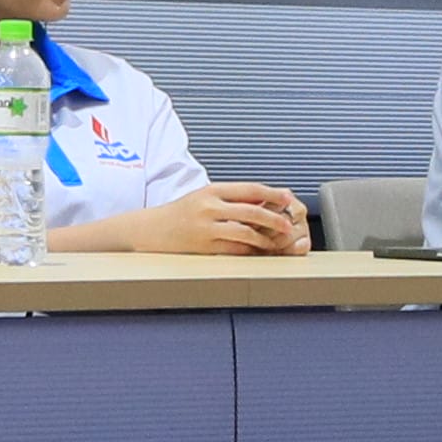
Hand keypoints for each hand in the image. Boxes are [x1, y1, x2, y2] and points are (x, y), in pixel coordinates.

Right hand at [178, 182, 311, 254]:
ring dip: (265, 238)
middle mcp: (210, 207)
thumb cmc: (181, 213)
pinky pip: (234, 249)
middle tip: (288, 224)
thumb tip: (263, 201)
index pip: (250, 189)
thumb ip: (231, 198)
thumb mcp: (205, 197)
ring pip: (245, 232)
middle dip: (275, 218)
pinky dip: (250, 251)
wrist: (152, 229)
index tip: (288, 198)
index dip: (273, 193)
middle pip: (252, 211)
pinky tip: (258, 252)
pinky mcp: (204, 246)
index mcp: (213, 190)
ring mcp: (207, 227)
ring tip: (276, 241)